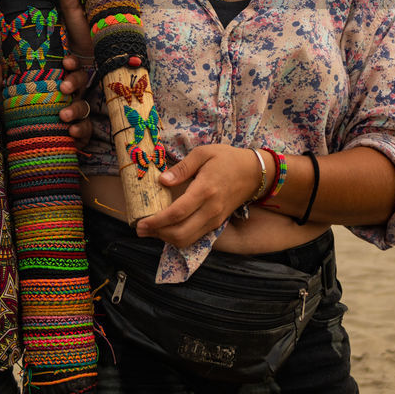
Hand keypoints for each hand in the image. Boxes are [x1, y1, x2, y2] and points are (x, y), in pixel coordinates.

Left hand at [0, 58, 93, 146]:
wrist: (25, 146)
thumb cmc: (20, 118)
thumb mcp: (8, 102)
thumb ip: (1, 86)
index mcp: (57, 83)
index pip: (70, 67)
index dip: (72, 62)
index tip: (65, 62)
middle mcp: (70, 96)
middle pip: (82, 81)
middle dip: (75, 81)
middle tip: (63, 87)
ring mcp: (77, 114)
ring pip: (84, 106)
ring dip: (75, 109)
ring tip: (63, 115)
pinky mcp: (80, 133)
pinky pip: (86, 129)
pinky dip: (80, 130)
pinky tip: (71, 131)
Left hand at [134, 143, 269, 247]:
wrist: (254, 172)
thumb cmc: (227, 159)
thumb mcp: (203, 153)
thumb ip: (181, 168)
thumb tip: (162, 180)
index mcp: (205, 190)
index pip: (178, 213)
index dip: (157, 221)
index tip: (141, 222)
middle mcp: (211, 210)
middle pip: (181, 233)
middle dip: (158, 234)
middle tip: (140, 228)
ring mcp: (215, 219)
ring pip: (188, 239)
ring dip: (166, 238)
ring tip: (151, 230)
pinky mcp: (217, 223)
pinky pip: (195, 237)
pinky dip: (178, 237)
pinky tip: (167, 229)